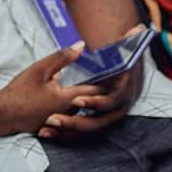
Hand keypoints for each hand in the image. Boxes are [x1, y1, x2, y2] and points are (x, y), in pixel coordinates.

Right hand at [0, 42, 106, 135]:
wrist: (2, 114)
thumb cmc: (20, 91)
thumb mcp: (39, 69)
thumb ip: (62, 57)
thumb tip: (81, 45)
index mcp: (68, 98)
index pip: (96, 88)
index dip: (109, 78)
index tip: (121, 70)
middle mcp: (70, 112)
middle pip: (92, 100)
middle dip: (103, 88)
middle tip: (116, 77)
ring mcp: (63, 120)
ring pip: (81, 107)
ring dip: (89, 97)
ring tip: (97, 85)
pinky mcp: (55, 124)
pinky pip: (71, 114)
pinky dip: (76, 105)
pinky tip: (74, 99)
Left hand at [37, 25, 146, 139]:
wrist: (126, 75)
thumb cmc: (119, 63)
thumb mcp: (116, 55)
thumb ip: (123, 45)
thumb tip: (111, 36)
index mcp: (122, 94)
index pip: (109, 102)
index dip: (94, 102)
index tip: (76, 100)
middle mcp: (116, 110)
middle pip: (97, 123)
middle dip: (75, 122)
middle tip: (53, 119)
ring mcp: (105, 119)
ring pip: (86, 131)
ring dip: (67, 132)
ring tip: (46, 127)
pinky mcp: (93, 124)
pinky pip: (79, 135)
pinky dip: (63, 136)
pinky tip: (46, 134)